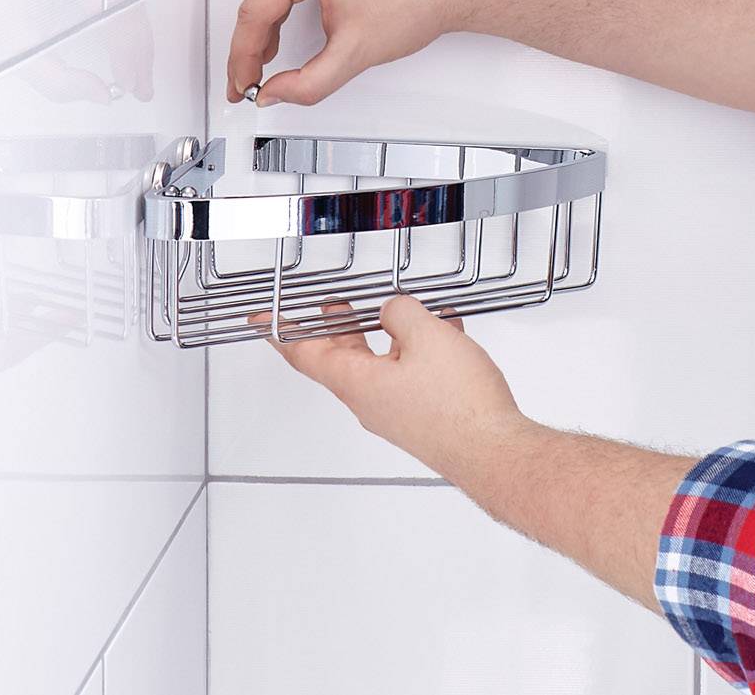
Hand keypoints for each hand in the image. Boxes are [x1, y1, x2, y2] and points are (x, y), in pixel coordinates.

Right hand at [226, 0, 463, 105]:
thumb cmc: (415, 0)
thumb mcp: (353, 53)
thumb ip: (307, 83)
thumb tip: (274, 94)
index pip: (254, 13)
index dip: (242, 58)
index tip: (240, 86)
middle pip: (258, 2)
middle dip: (249, 49)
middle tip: (245, 84)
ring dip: (263, 33)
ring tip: (260, 69)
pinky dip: (281, 13)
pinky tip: (278, 41)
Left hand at [248, 295, 535, 480]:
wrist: (493, 450)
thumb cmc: (458, 406)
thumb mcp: (426, 337)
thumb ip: (401, 314)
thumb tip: (393, 310)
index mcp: (357, 383)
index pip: (304, 354)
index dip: (280, 331)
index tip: (260, 319)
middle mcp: (370, 401)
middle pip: (343, 356)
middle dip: (339, 324)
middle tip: (331, 304)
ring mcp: (397, 411)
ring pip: (383, 364)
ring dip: (391, 334)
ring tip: (406, 312)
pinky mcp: (423, 417)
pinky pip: (411, 376)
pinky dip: (421, 351)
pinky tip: (446, 336)